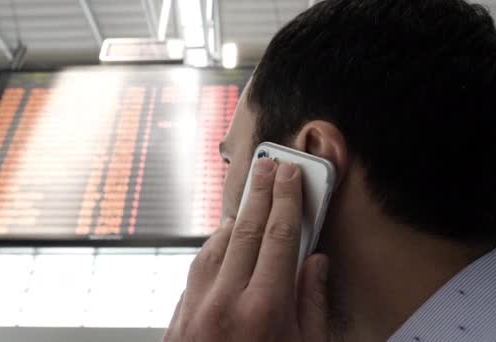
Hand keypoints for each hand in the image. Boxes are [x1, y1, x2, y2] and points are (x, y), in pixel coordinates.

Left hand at [164, 159, 329, 341]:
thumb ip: (313, 305)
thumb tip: (316, 262)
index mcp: (264, 310)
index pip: (279, 237)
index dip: (288, 200)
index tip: (291, 174)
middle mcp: (224, 303)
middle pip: (246, 231)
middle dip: (260, 192)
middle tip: (268, 165)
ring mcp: (195, 308)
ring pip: (216, 246)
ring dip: (236, 218)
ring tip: (251, 198)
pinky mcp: (179, 317)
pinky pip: (199, 269)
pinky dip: (216, 248)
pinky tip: (227, 240)